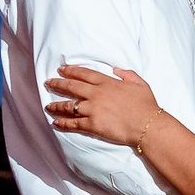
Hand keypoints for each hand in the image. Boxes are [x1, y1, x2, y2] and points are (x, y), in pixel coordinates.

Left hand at [46, 64, 163, 147]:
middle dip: (58, 84)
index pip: (84, 74)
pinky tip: (55, 122)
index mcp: (107, 83)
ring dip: (56, 105)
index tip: (61, 69)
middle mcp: (96, 94)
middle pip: (72, 87)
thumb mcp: (140, 83)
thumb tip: (116, 69)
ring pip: (69, 106)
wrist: (147, 125)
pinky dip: (63, 122)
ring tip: (48, 106)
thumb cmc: (146, 105)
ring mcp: (93, 110)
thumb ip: (127, 74)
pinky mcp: (92, 125)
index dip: (71, 71)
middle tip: (48, 83)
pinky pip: (73, 123)